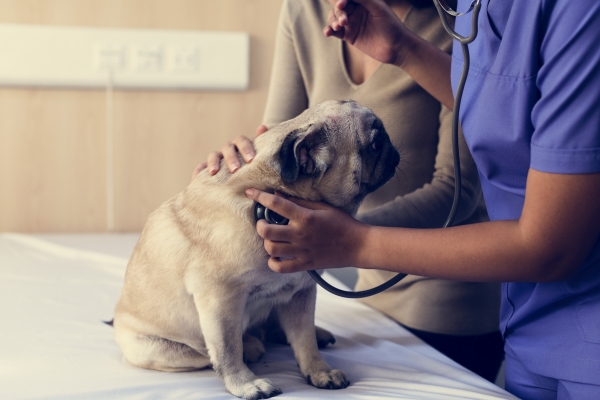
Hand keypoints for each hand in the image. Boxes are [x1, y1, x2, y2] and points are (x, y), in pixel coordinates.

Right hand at [191, 125, 267, 179]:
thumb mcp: (261, 155)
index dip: (246, 149)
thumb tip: (262, 127)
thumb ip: (263, 143)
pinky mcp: (209, 167)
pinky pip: (201, 167)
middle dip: (231, 158)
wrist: (248, 176)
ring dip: (213, 163)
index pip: (241, 141)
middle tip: (235, 169)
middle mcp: (229, 149)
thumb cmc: (256, 164)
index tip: (251, 160)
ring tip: (213, 173)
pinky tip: (195, 178)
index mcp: (241, 144)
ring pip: (213, 155)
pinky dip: (198, 171)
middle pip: (227, 148)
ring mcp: (218, 157)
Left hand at [244, 188, 368, 272]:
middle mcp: (300, 234)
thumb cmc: (341, 223)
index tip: (250, 192)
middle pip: (266, 231)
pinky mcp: (305, 264)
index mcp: (305, 217)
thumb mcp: (322, 207)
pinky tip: (276, 255)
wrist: (357, 245)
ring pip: (271, 249)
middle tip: (263, 221)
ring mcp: (301, 251)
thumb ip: (299, 201)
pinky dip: (273, 262)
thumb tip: (277, 194)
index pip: (276, 204)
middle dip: (259, 224)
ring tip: (271, 237)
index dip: (260, 197)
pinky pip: (280, 267)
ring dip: (266, 242)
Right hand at [323, 0, 409, 64]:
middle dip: (338, 12)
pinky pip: (335, 31)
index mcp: (364, 1)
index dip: (342, 0)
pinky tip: (328, 32)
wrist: (396, 48)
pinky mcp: (349, 36)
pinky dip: (329, 30)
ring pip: (334, 17)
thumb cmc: (391, 25)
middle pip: (339, 7)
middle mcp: (357, 10)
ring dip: (332, 20)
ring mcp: (352, 23)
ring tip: (338, 27)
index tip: (342, 5)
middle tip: (344, 21)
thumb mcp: (378, 9)